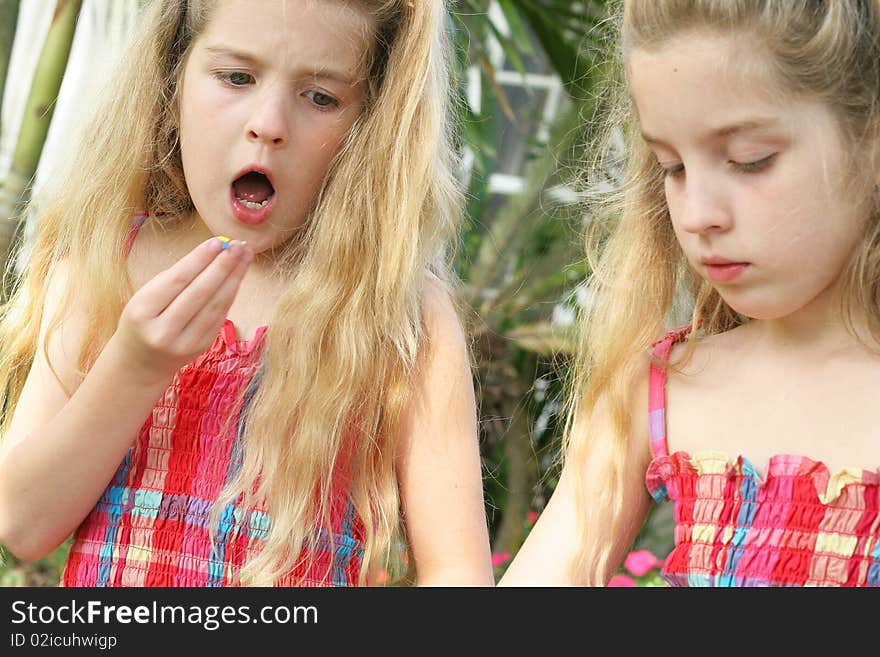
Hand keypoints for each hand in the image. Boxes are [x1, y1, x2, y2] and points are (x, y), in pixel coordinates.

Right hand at [114, 237, 252, 382]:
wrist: (140, 362)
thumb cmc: (145, 319)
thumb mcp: (145, 297)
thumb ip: (176, 277)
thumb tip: (213, 251)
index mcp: (142, 311)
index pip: (177, 280)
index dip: (199, 259)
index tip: (217, 241)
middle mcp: (163, 331)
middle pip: (200, 293)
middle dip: (222, 266)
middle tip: (238, 245)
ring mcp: (184, 343)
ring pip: (215, 306)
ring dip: (234, 278)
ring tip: (245, 256)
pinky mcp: (200, 348)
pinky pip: (219, 316)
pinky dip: (230, 294)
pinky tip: (238, 277)